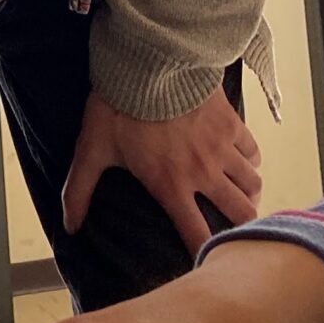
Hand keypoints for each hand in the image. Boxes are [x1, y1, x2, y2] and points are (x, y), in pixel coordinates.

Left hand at [63, 87, 261, 258]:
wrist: (148, 60)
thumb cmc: (117, 106)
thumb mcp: (92, 150)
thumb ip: (80, 191)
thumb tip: (70, 227)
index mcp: (171, 185)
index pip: (197, 235)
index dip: (204, 254)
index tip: (205, 262)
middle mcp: (203, 172)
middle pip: (240, 214)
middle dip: (240, 228)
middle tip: (233, 230)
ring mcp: (221, 147)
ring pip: (252, 184)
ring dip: (248, 195)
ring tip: (241, 198)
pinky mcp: (231, 122)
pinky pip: (253, 151)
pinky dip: (250, 161)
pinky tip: (242, 161)